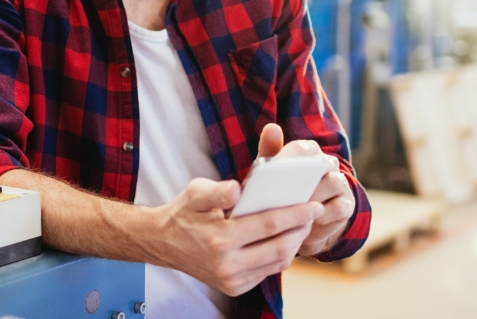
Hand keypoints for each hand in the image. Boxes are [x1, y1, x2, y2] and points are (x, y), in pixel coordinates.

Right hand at [145, 177, 322, 295]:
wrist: (163, 243)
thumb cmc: (183, 213)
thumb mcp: (195, 193)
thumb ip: (217, 191)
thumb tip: (238, 189)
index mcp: (219, 239)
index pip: (269, 225)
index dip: (295, 214)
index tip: (313, 205)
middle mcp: (227, 264)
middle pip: (279, 248)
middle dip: (301, 229)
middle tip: (314, 212)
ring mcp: (231, 280)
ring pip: (277, 263)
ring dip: (295, 244)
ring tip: (302, 224)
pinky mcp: (234, 287)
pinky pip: (267, 272)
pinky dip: (281, 256)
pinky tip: (285, 239)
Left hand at [256, 124, 354, 256]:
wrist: (301, 219)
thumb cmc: (282, 189)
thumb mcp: (272, 172)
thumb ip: (270, 150)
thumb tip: (271, 128)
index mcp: (309, 151)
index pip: (302, 148)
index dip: (288, 158)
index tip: (271, 170)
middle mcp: (328, 163)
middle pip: (321, 164)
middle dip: (303, 176)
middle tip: (283, 188)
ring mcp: (340, 183)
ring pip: (334, 183)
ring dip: (315, 195)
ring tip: (295, 206)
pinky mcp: (346, 205)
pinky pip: (339, 207)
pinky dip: (324, 214)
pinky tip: (309, 221)